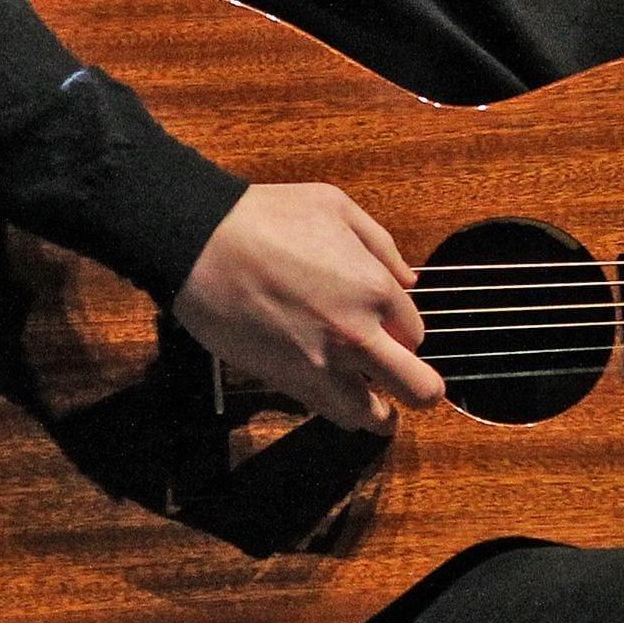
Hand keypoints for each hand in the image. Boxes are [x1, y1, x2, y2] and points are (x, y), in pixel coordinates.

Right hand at [172, 183, 445, 432]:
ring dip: (381, 413)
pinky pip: (328, 413)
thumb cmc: (266, 217)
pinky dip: (340, 412)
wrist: (200, 244)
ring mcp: (322, 365)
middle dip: (423, 391)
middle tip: (418, 391)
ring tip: (381, 409)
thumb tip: (409, 280)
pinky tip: (339, 401)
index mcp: (376, 289)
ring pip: (371, 415)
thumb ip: (381, 245)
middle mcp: (358, 335)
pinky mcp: (285, 382)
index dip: (404, 333)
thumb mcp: (337, 206)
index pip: (415, 333)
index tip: (391, 331)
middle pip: (417, 388)